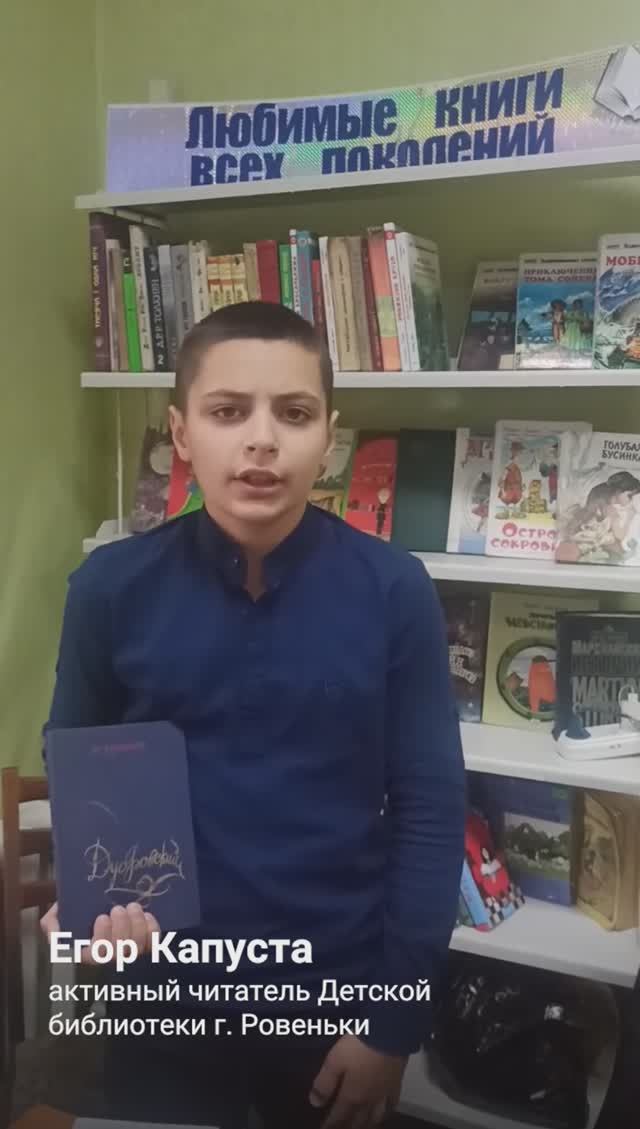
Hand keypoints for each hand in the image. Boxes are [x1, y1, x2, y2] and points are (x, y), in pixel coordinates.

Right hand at [40, 901, 159, 963]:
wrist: (103, 908)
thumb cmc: (82, 916)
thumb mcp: (62, 917)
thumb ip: (53, 922)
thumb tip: (50, 925)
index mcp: (87, 954)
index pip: (95, 956)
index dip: (102, 938)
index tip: (102, 917)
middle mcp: (110, 960)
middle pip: (119, 954)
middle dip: (121, 929)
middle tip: (118, 909)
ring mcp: (131, 956)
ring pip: (138, 949)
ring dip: (137, 925)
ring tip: (132, 907)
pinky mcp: (148, 948)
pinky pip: (155, 944)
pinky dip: (152, 929)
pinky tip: (146, 916)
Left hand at [309, 1034, 406, 1127]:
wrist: (389, 1034)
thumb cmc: (358, 1047)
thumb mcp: (334, 1061)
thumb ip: (325, 1083)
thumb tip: (315, 1103)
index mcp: (352, 1096)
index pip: (339, 1117)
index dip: (330, 1126)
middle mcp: (368, 1100)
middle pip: (358, 1122)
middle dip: (347, 1128)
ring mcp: (384, 1094)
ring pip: (375, 1118)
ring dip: (366, 1125)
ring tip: (360, 1126)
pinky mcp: (396, 1084)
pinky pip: (391, 1106)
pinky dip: (386, 1113)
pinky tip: (383, 1112)